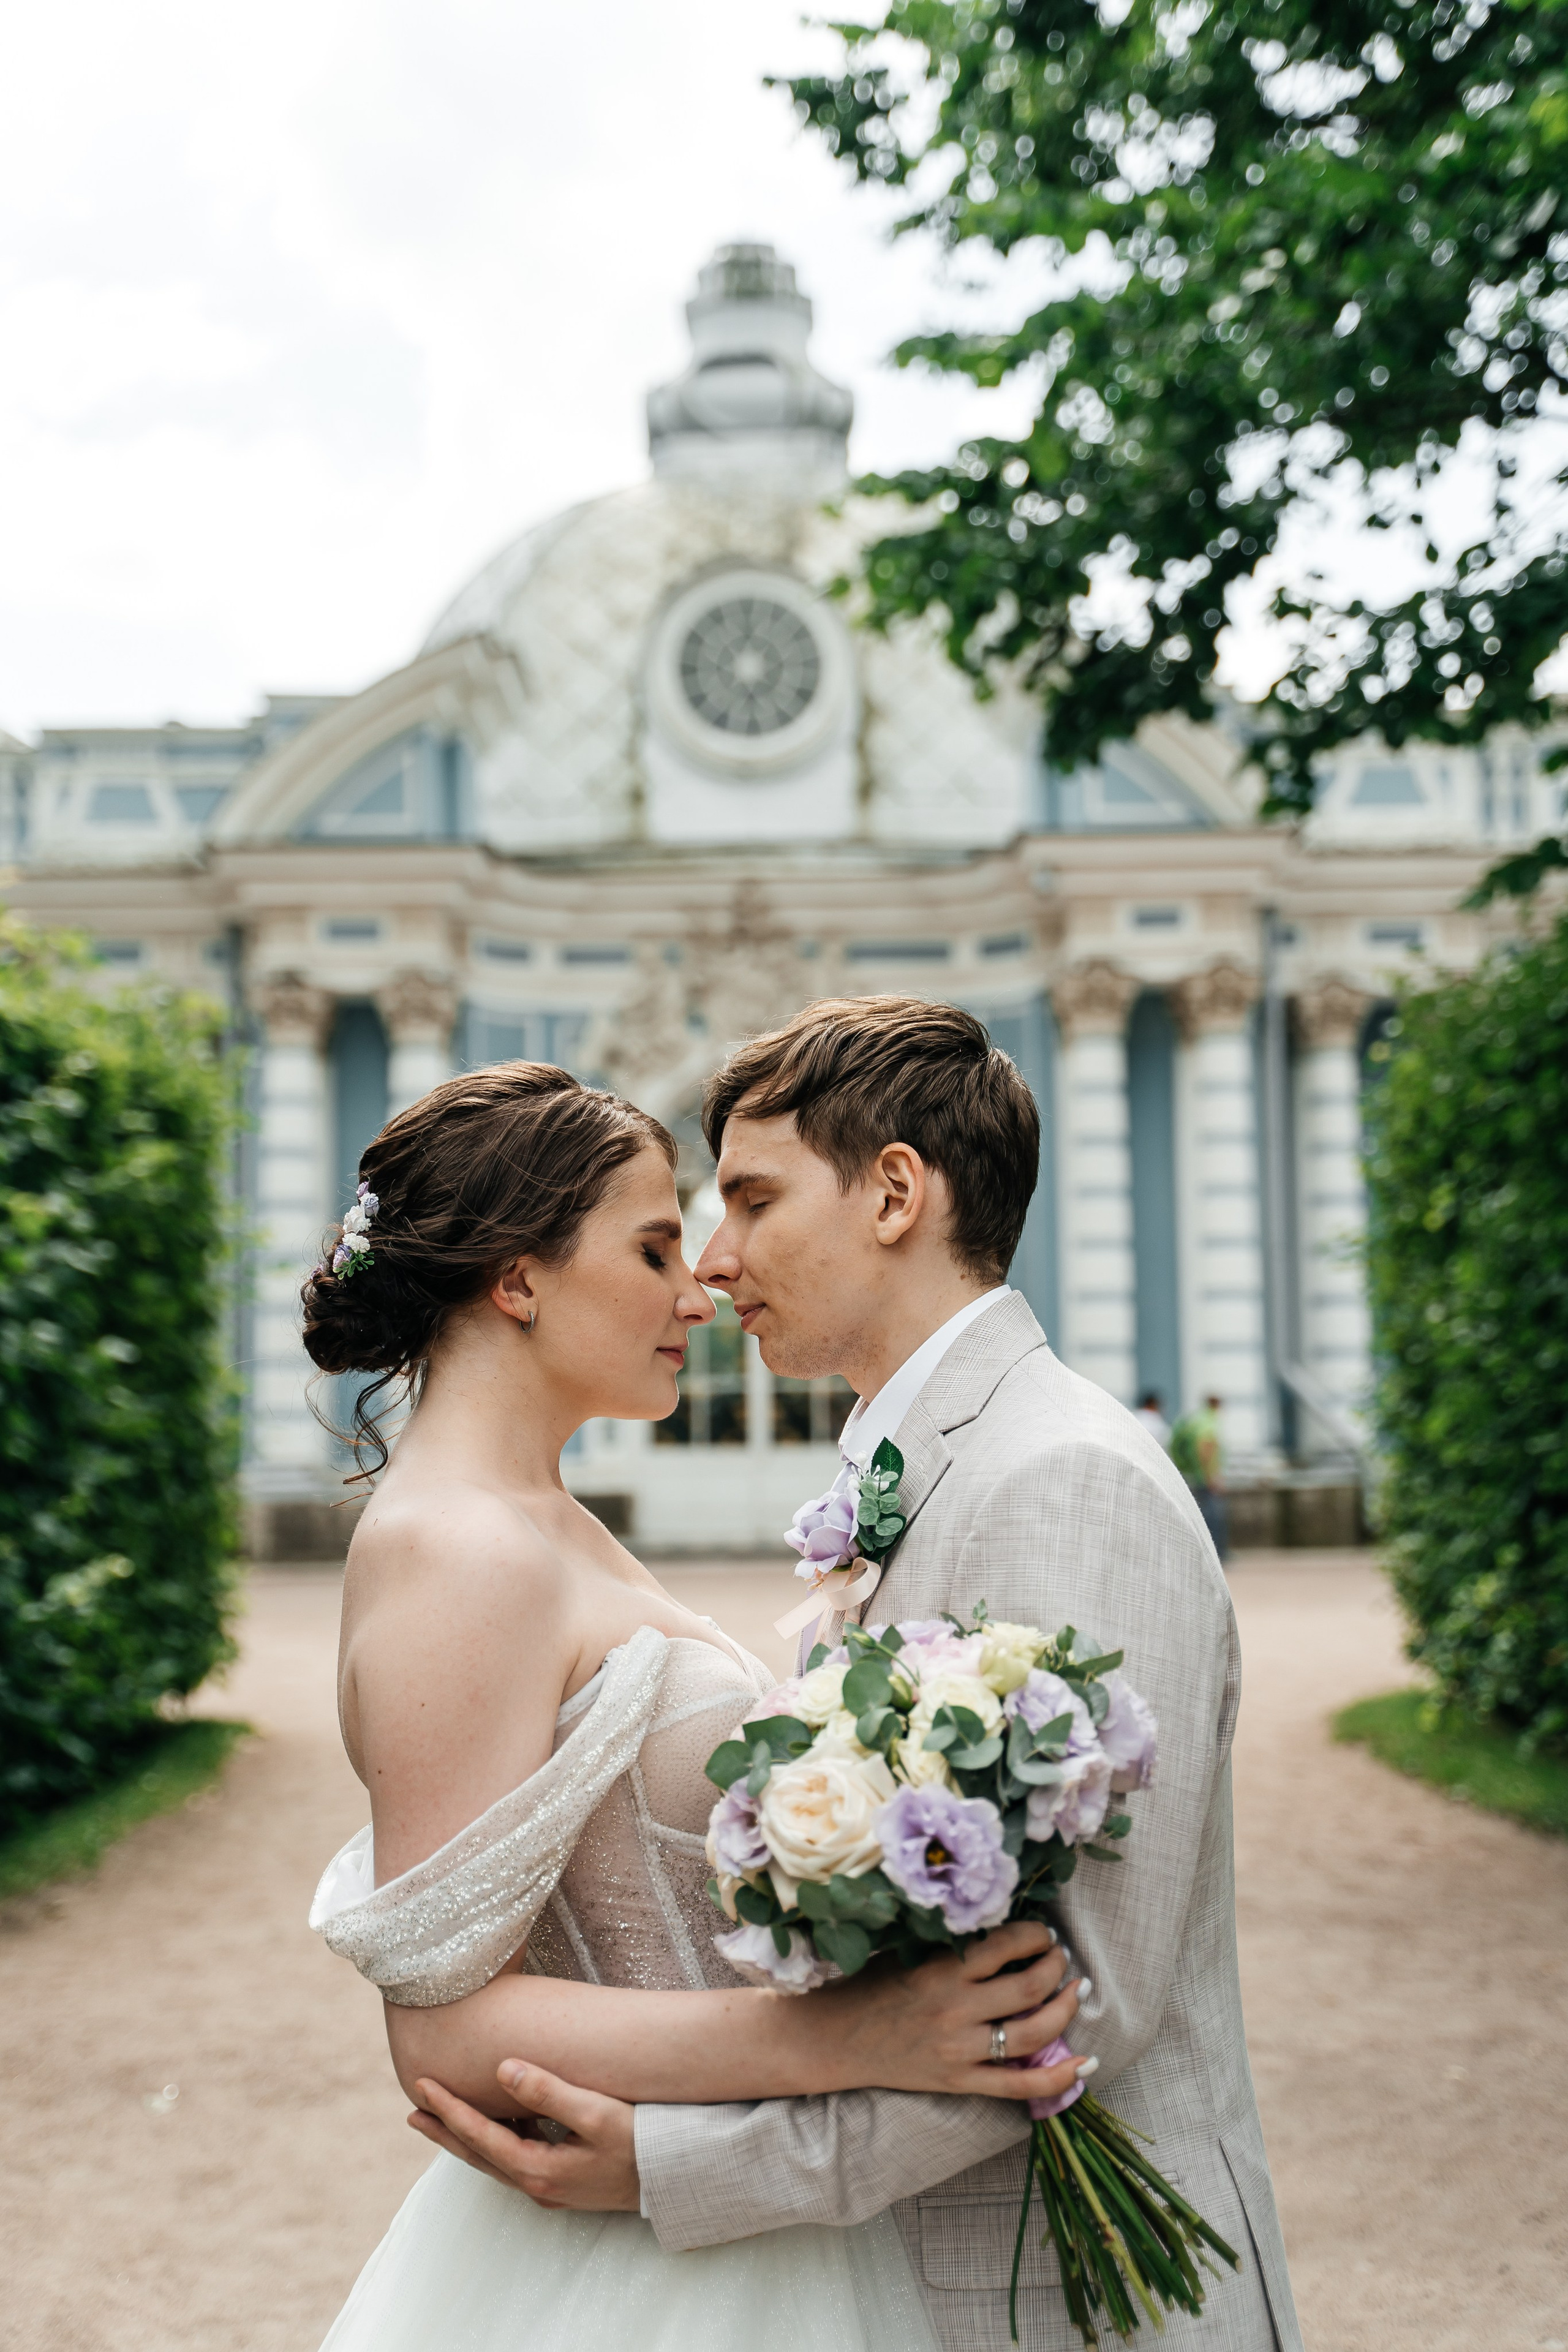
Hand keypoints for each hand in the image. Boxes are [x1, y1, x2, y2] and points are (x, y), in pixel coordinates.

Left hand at [409, 2061, 640, 2210]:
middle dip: (445, 2131)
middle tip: (414, 2109)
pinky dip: (494, 2143)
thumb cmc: (641, 2141)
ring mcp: (550, 2190)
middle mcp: (538, 2186)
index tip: (421, 2086)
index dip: (448, 2110)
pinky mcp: (564, 2185)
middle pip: (478, 2156)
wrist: (677, 2178)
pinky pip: (515, 2162)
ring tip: (440, 2118)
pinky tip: (496, 2127)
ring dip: (466, 2139)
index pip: (480, 2136)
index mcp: (538, 2170)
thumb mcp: (596, 2112)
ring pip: (495, 2162)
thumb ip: (547, 2091)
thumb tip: (501, 2068)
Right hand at [832, 1920, 1090, 2103]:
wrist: (837, 2038)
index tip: (1041, 1933)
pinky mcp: (959, 2081)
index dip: (1036, 1935)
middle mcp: (955, 2008)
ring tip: (1074, 1992)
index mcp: (942, 1968)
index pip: (1006, 1944)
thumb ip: (956, 1946)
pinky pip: (1019, 2085)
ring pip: (1032, 2033)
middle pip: (1029, 1988)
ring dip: (1064, 2010)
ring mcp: (959, 2049)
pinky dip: (1058, 2078)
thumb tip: (1009, 1932)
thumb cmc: (873, 1985)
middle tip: (1060, 1960)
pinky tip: (1084, 2065)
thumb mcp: (911, 1952)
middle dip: (1056, 1968)